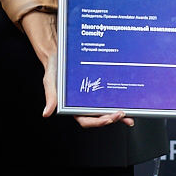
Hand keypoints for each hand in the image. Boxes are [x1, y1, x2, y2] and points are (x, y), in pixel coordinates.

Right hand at [22, 9, 132, 128]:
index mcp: (72, 107)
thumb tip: (46, 113)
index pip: (86, 120)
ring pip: (106, 109)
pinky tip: (128, 102)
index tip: (108, 119)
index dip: (97, 122)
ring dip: (118, 114)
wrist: (60, 53)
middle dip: (112, 118)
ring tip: (129, 115)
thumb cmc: (54, 69)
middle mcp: (83, 104)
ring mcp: (92, 98)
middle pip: (99, 117)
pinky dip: (118, 100)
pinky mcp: (98, 89)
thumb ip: (51, 97)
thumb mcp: (50, 82)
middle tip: (122, 114)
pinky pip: (108, 97)